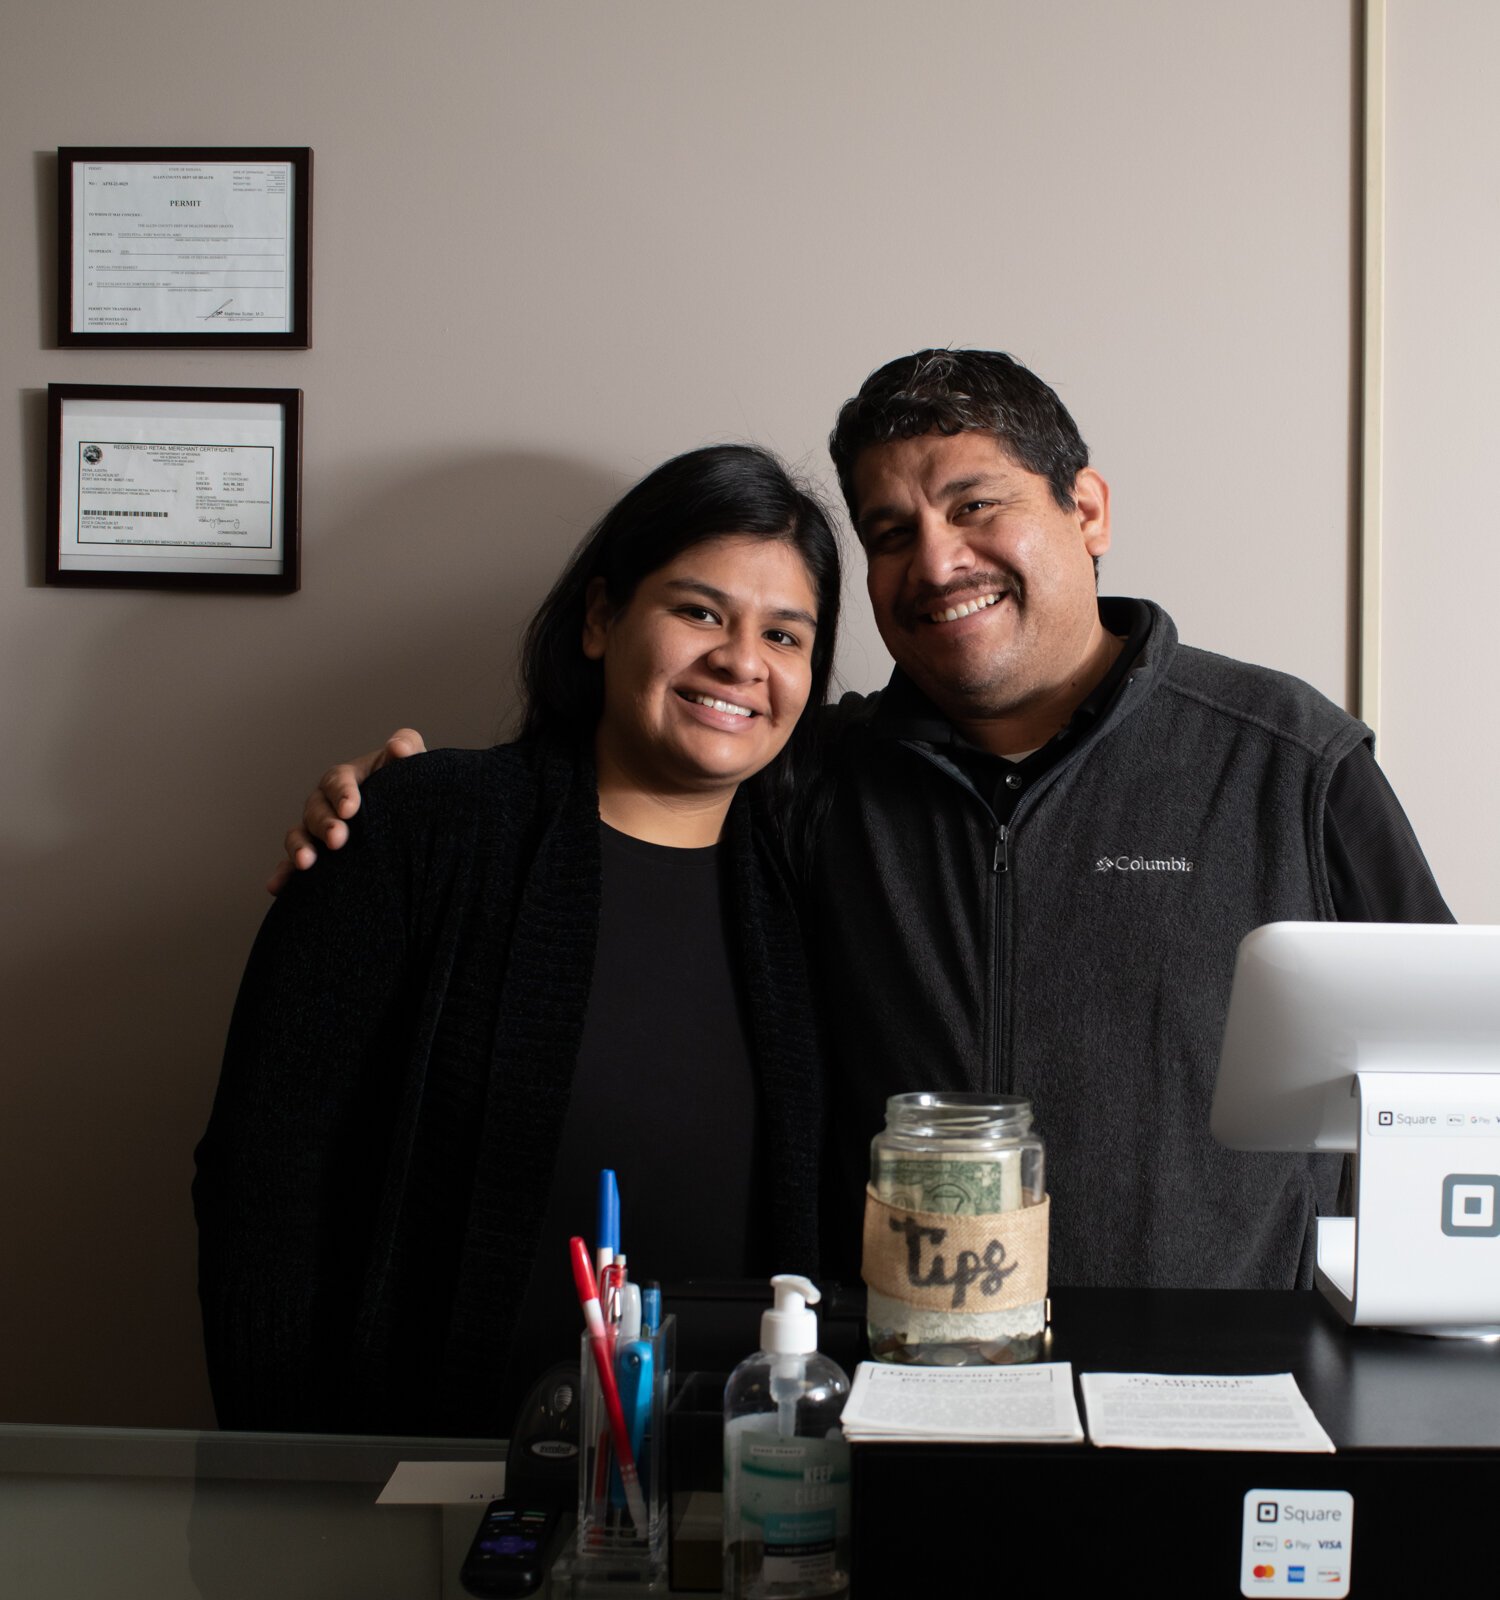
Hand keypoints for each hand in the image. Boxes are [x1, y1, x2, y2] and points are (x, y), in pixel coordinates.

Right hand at [267, 728, 428, 893]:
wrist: (409, 819)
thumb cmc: (408, 787)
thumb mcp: (411, 766)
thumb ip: (407, 747)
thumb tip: (398, 748)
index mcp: (347, 779)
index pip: (338, 780)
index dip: (342, 793)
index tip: (351, 808)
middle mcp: (326, 802)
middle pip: (316, 809)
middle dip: (324, 824)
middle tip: (337, 839)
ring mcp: (317, 829)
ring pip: (300, 835)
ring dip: (299, 848)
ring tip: (306, 863)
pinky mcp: (316, 855)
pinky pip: (294, 865)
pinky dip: (284, 874)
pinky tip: (277, 887)